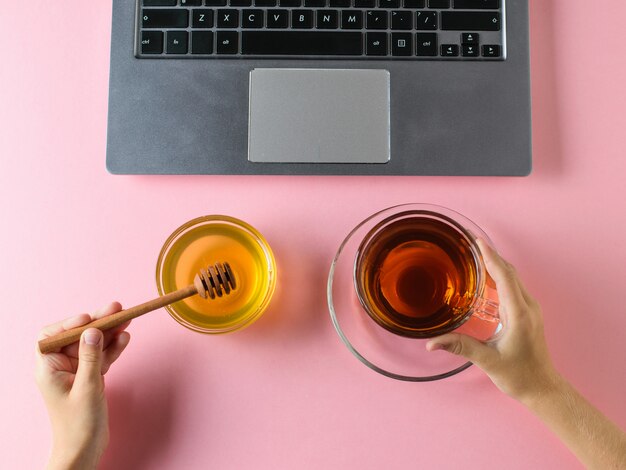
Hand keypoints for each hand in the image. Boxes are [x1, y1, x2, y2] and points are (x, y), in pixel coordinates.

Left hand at [35, 302, 130, 469]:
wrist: (84, 450)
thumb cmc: (79, 425)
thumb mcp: (87, 388)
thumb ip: (90, 357)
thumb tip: (93, 331)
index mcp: (49, 368)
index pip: (53, 335)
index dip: (71, 324)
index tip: (90, 319)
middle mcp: (61, 366)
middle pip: (78, 336)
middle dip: (98, 322)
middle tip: (118, 308)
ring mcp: (77, 371)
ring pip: (94, 344)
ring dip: (110, 333)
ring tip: (127, 319)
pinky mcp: (91, 377)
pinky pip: (102, 357)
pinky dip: (114, 348)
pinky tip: (125, 339)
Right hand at [426, 239, 559, 401]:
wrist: (542, 388)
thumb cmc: (519, 376)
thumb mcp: (487, 361)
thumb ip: (460, 347)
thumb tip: (432, 343)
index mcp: (519, 315)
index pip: (505, 277)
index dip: (490, 257)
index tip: (477, 241)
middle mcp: (527, 307)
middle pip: (510, 272)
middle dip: (491, 254)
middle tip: (471, 241)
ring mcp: (530, 310)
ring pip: (513, 278)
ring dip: (496, 263)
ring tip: (477, 253)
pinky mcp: (528, 314)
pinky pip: (514, 287)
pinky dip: (500, 276)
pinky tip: (487, 276)